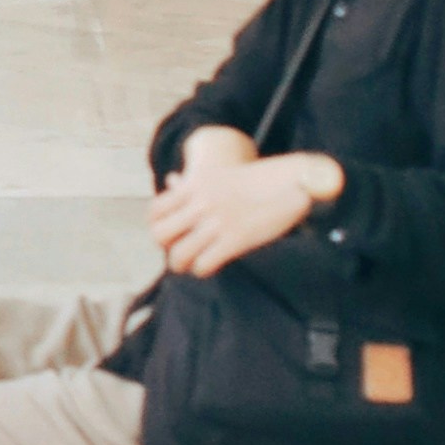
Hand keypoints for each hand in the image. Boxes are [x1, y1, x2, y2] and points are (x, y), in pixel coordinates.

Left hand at [149, 147, 333, 280]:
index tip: (171, 234)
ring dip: (182, 265)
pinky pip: (203, 264)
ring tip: (191, 265)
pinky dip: (203, 270)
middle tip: (179, 252)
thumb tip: (171, 180)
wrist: (290, 179)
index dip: (158, 226)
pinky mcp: (235, 239)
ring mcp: (217, 221)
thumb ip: (192, 183)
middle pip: (160, 235)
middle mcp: (201, 203)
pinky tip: (211, 266)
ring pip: (179, 254)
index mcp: (194, 185)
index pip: (155, 211)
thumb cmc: (253, 180)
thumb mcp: (218, 174)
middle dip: (167, 248)